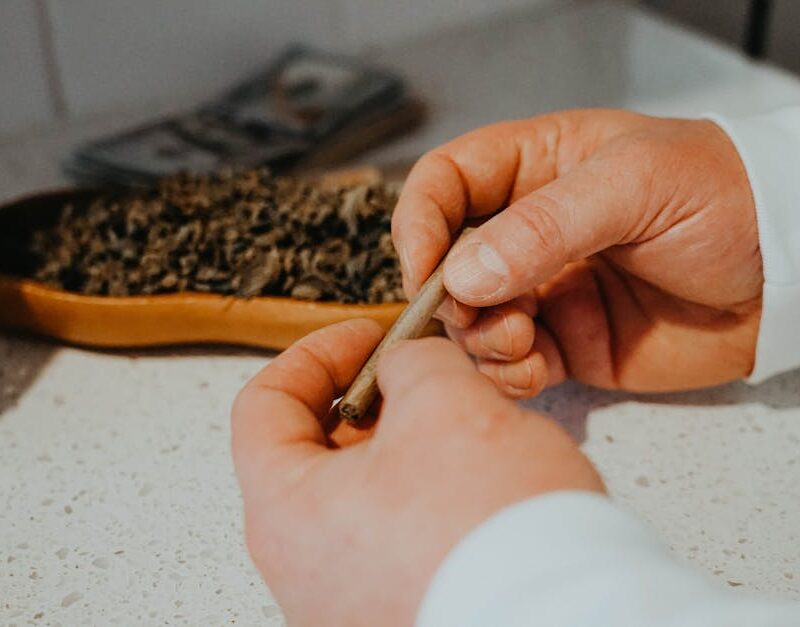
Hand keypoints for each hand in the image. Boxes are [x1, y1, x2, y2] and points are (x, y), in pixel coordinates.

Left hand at [232, 319, 601, 626]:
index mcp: (287, 512)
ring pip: (364, 494)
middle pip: (314, 452)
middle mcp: (305, 567)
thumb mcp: (446, 402)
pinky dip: (428, 494)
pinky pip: (399, 535)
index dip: (317, 354)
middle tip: (419, 374)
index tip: (366, 337)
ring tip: (462, 426)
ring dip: (407, 446)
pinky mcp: (399, 609)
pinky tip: (477, 482)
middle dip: (373, 400)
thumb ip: (413, 362)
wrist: (568, 615)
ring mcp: (349, 597)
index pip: (264, 405)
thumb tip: (411, 364)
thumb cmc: (491, 534)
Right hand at [392, 109, 761, 397]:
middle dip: (450, 296)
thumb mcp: (635, 185)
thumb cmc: (726, 198)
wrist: (790, 274)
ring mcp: (545, 290)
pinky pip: (511, 365)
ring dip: (479, 339)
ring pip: (471, 321)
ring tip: (521, 339)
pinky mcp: (566, 343)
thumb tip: (461, 278)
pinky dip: (509, 374)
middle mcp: (528, 231)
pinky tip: (535, 368)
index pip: (445, 184)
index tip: (423, 270)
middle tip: (484, 314)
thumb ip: (544, 226)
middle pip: (446, 263)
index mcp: (536, 168)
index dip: (419, 223)